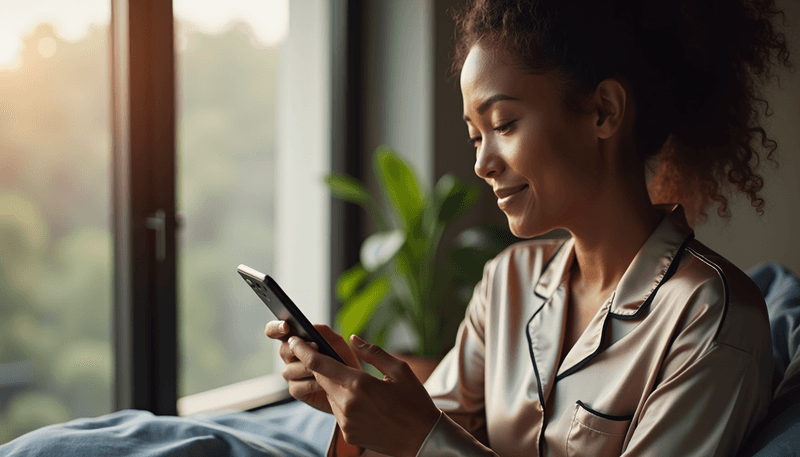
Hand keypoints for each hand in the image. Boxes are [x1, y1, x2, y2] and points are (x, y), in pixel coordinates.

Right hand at [264, 320, 360, 413]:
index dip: (275, 328)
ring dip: (307, 368)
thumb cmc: (343, 361)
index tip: (285, 326)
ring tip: (323, 367)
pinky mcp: (296, 391)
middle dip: (298, 348)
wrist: (352, 387)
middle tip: (316, 345)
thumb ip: (324, 332)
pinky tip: (323, 383)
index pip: (275, 331)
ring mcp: (292, 375)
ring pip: (288, 370)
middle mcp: (290, 357)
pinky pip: (296, 387)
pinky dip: (311, 384)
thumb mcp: (337, 343)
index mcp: (296, 341)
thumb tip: (311, 326)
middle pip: (283, 350)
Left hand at [289, 334, 440, 456]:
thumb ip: (373, 353)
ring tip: (352, 380)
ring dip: (334, 385)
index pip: (321, 364)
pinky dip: (343, 402)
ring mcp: (346, 421)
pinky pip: (338, 411)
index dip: (304, 351)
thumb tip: (353, 339)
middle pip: (322, 379)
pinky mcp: (348, 433)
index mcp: (359, 384)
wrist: (422, 439)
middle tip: (316, 352)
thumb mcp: (400, 371)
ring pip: (330, 395)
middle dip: (317, 366)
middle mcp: (347, 404)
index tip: (295, 341)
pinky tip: (360, 400)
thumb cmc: (414, 402)